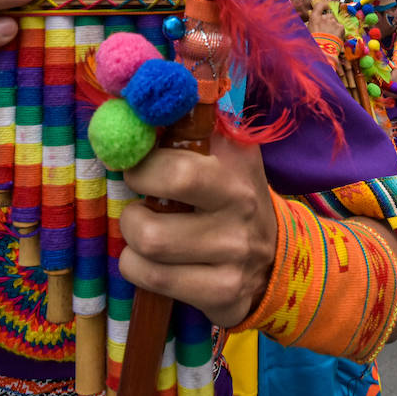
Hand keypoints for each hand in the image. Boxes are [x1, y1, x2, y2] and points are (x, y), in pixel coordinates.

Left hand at [120, 132, 275, 327]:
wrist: (272, 259)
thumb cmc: (225, 198)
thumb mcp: (215, 156)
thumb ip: (176, 129)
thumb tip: (124, 105)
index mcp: (235, 157)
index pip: (176, 145)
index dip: (140, 154)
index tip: (134, 163)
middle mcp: (241, 200)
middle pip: (168, 184)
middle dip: (136, 200)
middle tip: (139, 206)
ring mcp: (236, 249)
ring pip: (150, 241)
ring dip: (132, 238)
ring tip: (146, 234)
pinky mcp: (224, 291)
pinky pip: (153, 278)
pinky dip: (138, 268)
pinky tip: (153, 262)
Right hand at [307, 0, 343, 40]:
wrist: (323, 51)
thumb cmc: (314, 43)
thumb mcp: (308, 32)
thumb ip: (312, 25)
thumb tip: (313, 23)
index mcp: (315, 18)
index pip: (320, 5)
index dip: (323, 5)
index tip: (325, 6)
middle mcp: (324, 18)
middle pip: (329, 15)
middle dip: (328, 20)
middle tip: (326, 29)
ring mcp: (333, 22)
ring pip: (335, 21)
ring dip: (333, 26)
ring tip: (330, 36)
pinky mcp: (341, 27)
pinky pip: (340, 26)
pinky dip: (338, 31)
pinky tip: (335, 37)